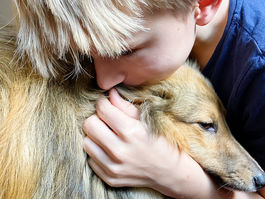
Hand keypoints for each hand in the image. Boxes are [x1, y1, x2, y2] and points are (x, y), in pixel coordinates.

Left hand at [83, 89, 250, 198]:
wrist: (170, 172)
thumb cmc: (161, 142)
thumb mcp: (148, 121)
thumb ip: (126, 107)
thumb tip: (110, 93)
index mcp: (131, 132)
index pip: (102, 110)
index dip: (103, 103)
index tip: (107, 103)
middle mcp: (119, 151)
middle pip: (89, 125)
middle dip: (97, 118)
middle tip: (107, 119)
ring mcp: (113, 167)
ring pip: (87, 142)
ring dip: (96, 136)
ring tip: (109, 134)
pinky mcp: (110, 178)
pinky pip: (91, 159)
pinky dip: (99, 152)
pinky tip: (111, 148)